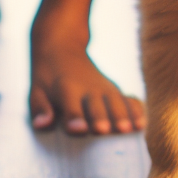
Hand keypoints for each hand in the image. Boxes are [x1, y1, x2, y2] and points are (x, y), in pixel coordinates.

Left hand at [29, 24, 144, 135]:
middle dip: (100, 117)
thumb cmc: (47, 77)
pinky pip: (128, 99)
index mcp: (65, 88)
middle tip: (104, 130)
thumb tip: (41, 125)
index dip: (74, 117)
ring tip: (128, 129)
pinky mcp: (114, 89)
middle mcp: (87, 88)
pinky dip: (135, 109)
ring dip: (122, 115)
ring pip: (115, 102)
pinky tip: (141, 123)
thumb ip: (39, 108)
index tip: (79, 129)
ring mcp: (103, 88)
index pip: (70, 105)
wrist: (62, 46)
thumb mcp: (36, 90)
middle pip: (96, 105)